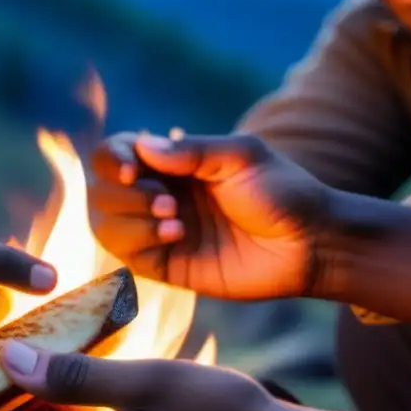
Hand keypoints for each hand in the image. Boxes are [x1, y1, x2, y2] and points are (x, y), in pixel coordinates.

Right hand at [89, 132, 329, 298]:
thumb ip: (192, 150)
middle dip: (123, 193)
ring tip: (173, 217)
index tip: (133, 167)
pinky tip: (177, 235)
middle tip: (167, 199)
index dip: (112, 159)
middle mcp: (156, 195)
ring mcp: (158, 232)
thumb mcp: (242, 157)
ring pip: (104, 224)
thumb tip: (141, 144)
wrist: (309, 244)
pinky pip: (127, 256)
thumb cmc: (282, 192)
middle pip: (101, 190)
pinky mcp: (166, 266)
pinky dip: (142, 241)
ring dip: (130, 217)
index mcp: (171, 163)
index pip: (115, 154)